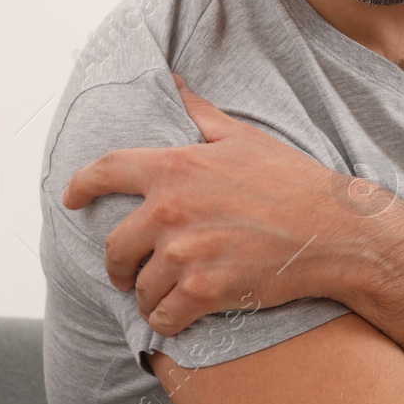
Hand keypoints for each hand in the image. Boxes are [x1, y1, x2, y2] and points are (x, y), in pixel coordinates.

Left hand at [61, 74, 385, 335]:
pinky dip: (165, 322)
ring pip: (139, 288)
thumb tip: (172, 82)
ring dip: (147, 296)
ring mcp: (185, 254)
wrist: (335, 233)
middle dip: (117, 265)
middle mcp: (171, 211)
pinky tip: (177, 318)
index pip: (107, 171)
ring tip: (162, 297)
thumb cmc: (293, 183)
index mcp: (175, 169)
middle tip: (125, 274)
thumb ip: (199, 114)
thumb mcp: (243, 138)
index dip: (81, 185)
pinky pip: (162, 317)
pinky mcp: (203, 292)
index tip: (69, 198)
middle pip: (116, 247)